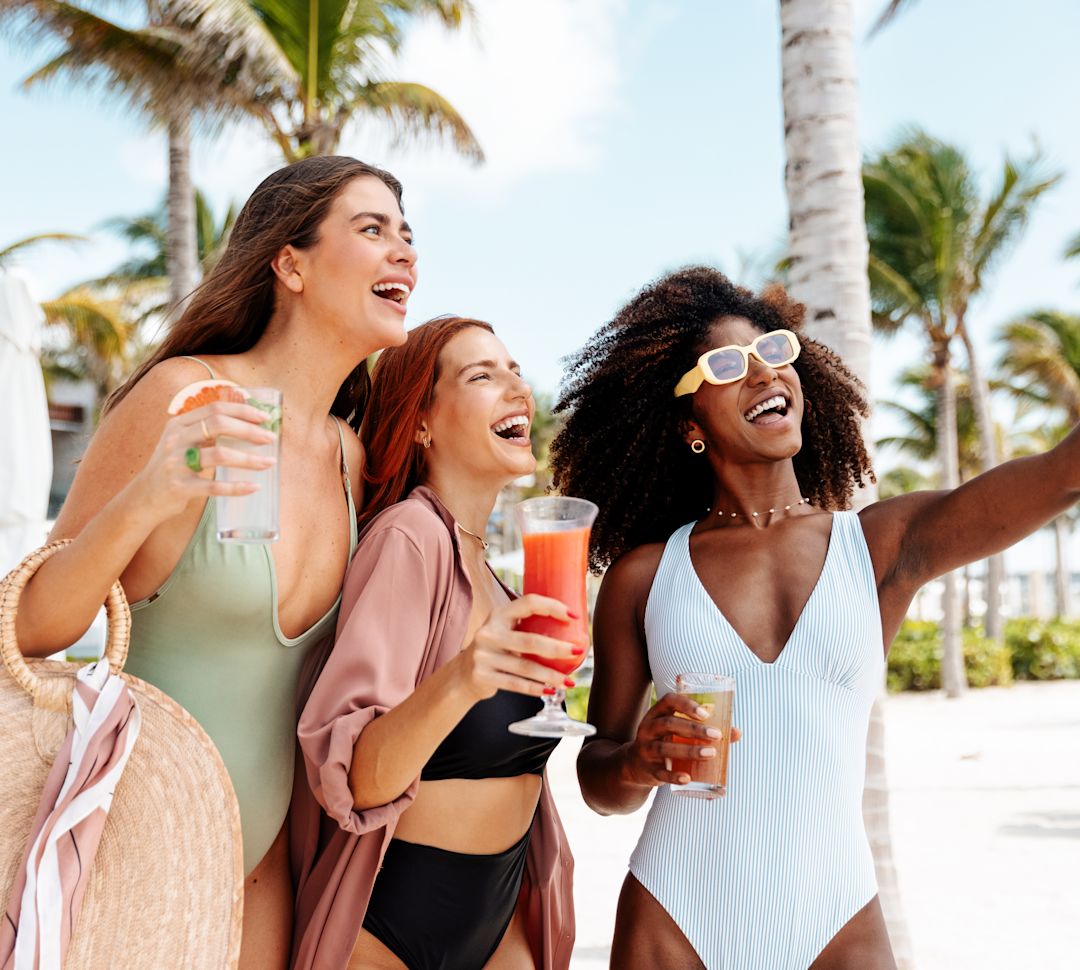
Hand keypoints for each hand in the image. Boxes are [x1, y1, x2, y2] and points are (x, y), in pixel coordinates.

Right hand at [127, 400, 277, 522]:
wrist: (144, 497)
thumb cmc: (173, 467)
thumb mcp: (182, 441)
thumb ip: (205, 430)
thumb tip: (249, 422)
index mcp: (179, 423)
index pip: (215, 408)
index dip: (242, 411)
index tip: (265, 417)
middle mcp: (176, 439)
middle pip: (218, 425)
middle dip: (249, 430)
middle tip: (271, 438)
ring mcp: (175, 463)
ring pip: (220, 454)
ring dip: (249, 459)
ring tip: (270, 463)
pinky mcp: (179, 487)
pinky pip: (214, 487)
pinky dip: (237, 487)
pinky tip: (254, 487)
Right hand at [454, 594, 583, 700]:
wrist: (462, 674)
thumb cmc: (495, 649)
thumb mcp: (504, 630)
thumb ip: (527, 627)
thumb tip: (572, 630)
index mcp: (498, 614)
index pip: (529, 603)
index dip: (553, 607)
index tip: (574, 617)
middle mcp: (489, 632)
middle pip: (530, 641)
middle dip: (558, 648)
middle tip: (578, 651)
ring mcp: (484, 655)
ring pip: (525, 667)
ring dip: (551, 675)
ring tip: (569, 681)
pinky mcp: (482, 676)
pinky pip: (516, 684)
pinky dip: (536, 689)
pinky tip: (551, 690)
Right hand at [620, 692, 742, 788]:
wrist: (635, 766)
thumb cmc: (665, 742)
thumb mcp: (677, 733)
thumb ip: (704, 730)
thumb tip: (737, 732)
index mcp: (656, 714)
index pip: (668, 701)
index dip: (686, 705)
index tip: (706, 714)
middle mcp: (648, 729)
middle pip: (668, 724)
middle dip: (694, 729)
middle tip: (717, 735)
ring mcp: (646, 749)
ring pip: (664, 748)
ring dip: (689, 750)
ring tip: (711, 754)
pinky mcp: (648, 770)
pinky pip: (661, 773)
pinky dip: (674, 776)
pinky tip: (688, 778)